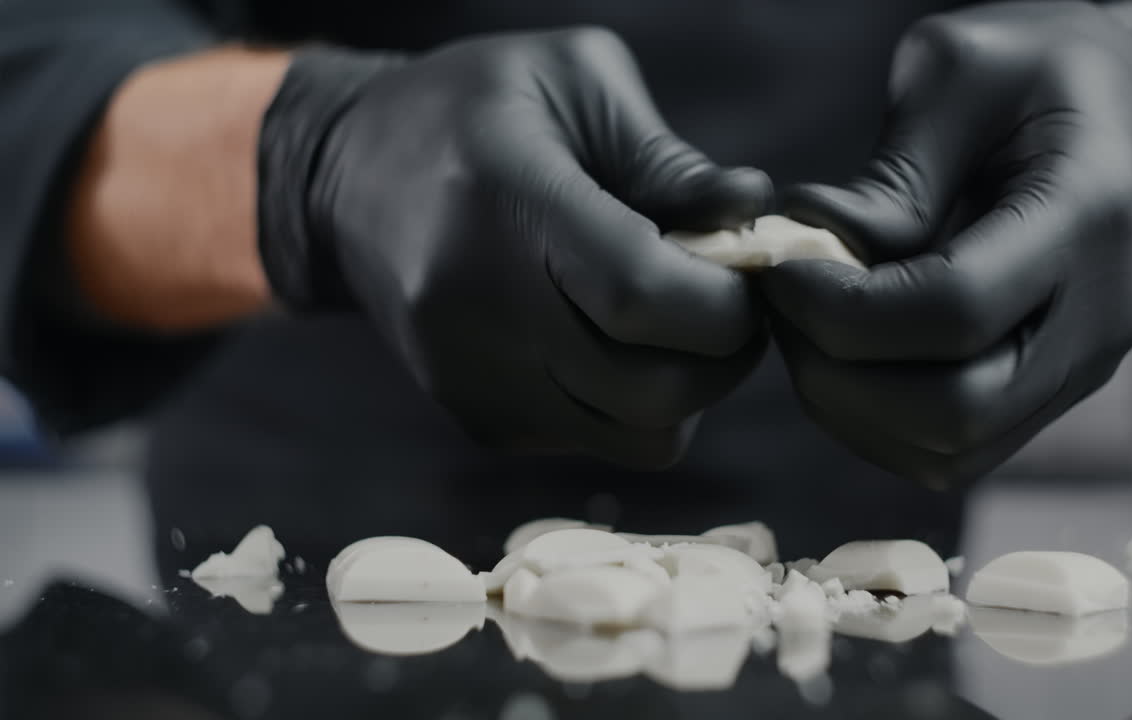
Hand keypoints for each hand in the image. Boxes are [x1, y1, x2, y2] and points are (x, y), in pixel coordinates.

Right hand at [257, 29, 772, 467]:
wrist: (346, 176)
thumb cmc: (476, 108)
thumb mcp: (574, 81)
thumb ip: (668, 159)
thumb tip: (753, 215)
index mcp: (508, 207)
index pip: (643, 297)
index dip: (725, 302)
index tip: (748, 274)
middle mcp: (481, 310)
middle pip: (651, 388)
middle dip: (725, 356)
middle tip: (731, 306)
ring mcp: (474, 378)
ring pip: (636, 436)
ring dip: (686, 391)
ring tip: (674, 327)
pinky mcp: (475, 416)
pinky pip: (594, 441)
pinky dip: (630, 406)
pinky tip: (612, 343)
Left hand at [761, 2, 1131, 482]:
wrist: (1126, 111)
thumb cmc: (1034, 76)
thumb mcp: (959, 74)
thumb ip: (890, 176)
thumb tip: (814, 254)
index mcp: (1089, 214)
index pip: (956, 310)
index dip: (845, 309)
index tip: (780, 272)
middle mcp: (1101, 315)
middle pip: (954, 408)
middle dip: (837, 374)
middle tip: (782, 311)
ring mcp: (1081, 368)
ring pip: (948, 451)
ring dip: (847, 407)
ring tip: (804, 332)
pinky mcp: (1049, 396)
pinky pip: (952, 453)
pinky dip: (874, 425)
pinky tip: (841, 359)